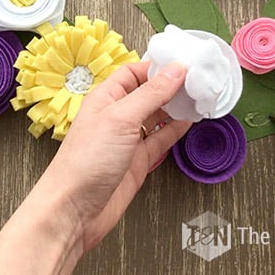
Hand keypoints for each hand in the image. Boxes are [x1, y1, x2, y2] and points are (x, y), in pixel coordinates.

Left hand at [0, 62, 190, 273]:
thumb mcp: (121, 118)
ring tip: (198, 98)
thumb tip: (175, 70)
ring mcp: (127, 140)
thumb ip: (151, 94)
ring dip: (176, 108)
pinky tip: (189, 121)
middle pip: (148, 93)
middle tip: (197, 81)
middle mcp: (116, 117)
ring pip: (157, 116)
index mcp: (105, 99)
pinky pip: (160, 140)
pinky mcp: (137, 161)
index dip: (157, 67)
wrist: (75, 210)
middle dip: (171, 86)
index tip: (183, 65)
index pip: (133, 73)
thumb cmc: (85, 163)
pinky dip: (175, 130)